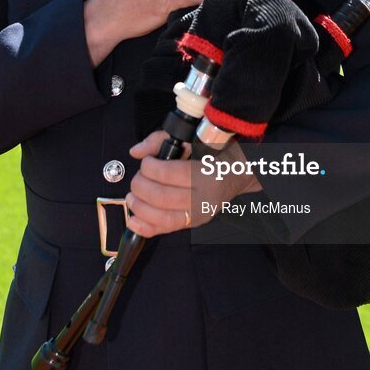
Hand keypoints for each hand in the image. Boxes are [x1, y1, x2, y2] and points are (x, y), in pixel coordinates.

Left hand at [126, 131, 260, 237]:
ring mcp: (199, 215)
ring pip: (163, 218)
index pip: (172, 175)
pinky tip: (132, 219)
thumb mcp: (191, 139)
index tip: (146, 161)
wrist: (237, 175)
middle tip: (138, 177)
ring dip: (140, 207)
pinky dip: (145, 227)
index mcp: (208, 174)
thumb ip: (160, 141)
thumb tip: (136, 152)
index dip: (151, 168)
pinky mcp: (193, 224)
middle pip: (163, 198)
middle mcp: (204, 198)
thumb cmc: (214, 154)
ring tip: (132, 196)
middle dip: (142, 187)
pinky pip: (166, 230)